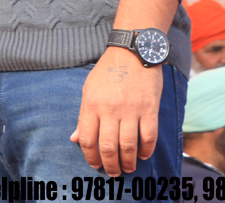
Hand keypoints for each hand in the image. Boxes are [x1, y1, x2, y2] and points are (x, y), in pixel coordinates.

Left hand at [71, 49, 163, 175]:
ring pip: (128, 145)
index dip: (90, 157)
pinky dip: (146, 150)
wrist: (132, 52)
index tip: (94, 165)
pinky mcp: (149, 108)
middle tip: (113, 173)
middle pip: (107, 146)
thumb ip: (83, 116)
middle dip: (110, 165)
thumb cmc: (108, 71)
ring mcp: (131, 110)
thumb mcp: (89, 90)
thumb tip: (74, 139)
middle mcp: (110, 109)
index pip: (87, 139)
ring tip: (128, 168)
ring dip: (128, 162)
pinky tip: (142, 155)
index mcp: (92, 104)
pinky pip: (148, 136)